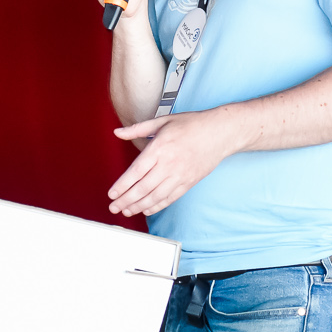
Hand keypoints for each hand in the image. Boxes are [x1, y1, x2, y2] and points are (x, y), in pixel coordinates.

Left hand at [106, 109, 240, 215]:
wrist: (219, 132)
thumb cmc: (192, 124)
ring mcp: (180, 176)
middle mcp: (169, 164)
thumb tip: (117, 132)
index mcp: (159, 148)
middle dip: (125, 200)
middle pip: (143, 188)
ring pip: (155, 197)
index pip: (136, 171)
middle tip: (114, 207)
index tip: (112, 193)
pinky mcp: (188, 182)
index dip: (122, 185)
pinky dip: (157, 206)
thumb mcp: (162, 121)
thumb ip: (138, 128)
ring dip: (138, 206)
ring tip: (126, 211)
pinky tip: (146, 210)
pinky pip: (170, 198)